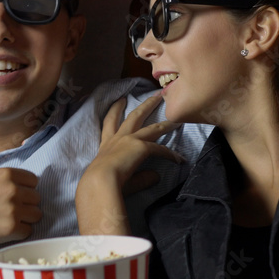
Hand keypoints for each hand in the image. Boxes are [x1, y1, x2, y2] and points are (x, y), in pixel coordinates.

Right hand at [0, 167, 41, 250]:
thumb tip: (7, 175)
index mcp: (6, 175)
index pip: (33, 180)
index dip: (26, 188)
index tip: (19, 195)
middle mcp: (13, 191)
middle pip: (36, 198)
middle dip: (27, 204)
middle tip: (12, 210)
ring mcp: (13, 210)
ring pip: (36, 215)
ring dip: (26, 219)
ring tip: (11, 221)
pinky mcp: (11, 229)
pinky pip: (28, 231)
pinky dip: (20, 233)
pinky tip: (7, 231)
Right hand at [76, 94, 181, 234]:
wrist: (99, 182)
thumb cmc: (101, 183)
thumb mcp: (117, 177)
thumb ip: (141, 177)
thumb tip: (156, 176)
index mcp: (107, 144)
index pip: (110, 123)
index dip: (115, 110)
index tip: (120, 100)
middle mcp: (118, 138)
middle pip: (134, 116)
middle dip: (146, 105)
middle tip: (155, 95)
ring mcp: (130, 140)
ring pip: (151, 128)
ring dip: (165, 123)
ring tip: (175, 119)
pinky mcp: (140, 147)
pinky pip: (159, 149)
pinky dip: (170, 155)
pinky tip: (179, 160)